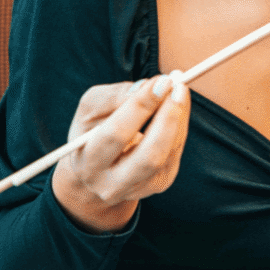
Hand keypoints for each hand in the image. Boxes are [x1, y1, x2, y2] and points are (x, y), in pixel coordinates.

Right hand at [52, 72, 189, 232]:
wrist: (98, 171)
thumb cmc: (93, 132)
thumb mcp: (90, 110)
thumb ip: (112, 97)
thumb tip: (145, 88)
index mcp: (89, 164)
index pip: (117, 135)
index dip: (141, 106)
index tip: (160, 81)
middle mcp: (113, 184)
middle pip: (150, 155)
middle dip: (168, 117)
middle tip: (178, 87)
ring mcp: (141, 188)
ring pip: (169, 152)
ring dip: (179, 116)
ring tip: (179, 89)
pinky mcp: (161, 183)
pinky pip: (177, 150)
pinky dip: (180, 124)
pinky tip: (177, 105)